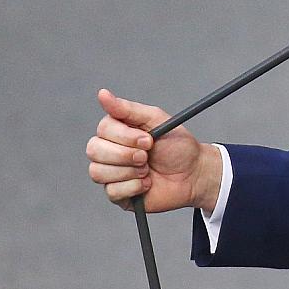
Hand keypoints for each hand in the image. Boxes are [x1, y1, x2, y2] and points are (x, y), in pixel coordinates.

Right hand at [86, 88, 221, 213]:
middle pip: (94, 150)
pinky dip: (134, 187)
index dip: (124, 136)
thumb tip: (102, 94)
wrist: (194, 174)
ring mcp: (112, 173)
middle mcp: (110, 151)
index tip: (148, 140)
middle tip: (146, 156)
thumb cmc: (177, 146)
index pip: (103, 129)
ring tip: (147, 169)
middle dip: (124, 154)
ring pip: (98, 172)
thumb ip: (128, 109)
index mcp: (118, 131)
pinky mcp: (117, 194)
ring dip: (129, 171)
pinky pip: (111, 191)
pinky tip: (147, 184)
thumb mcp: (157, 120)